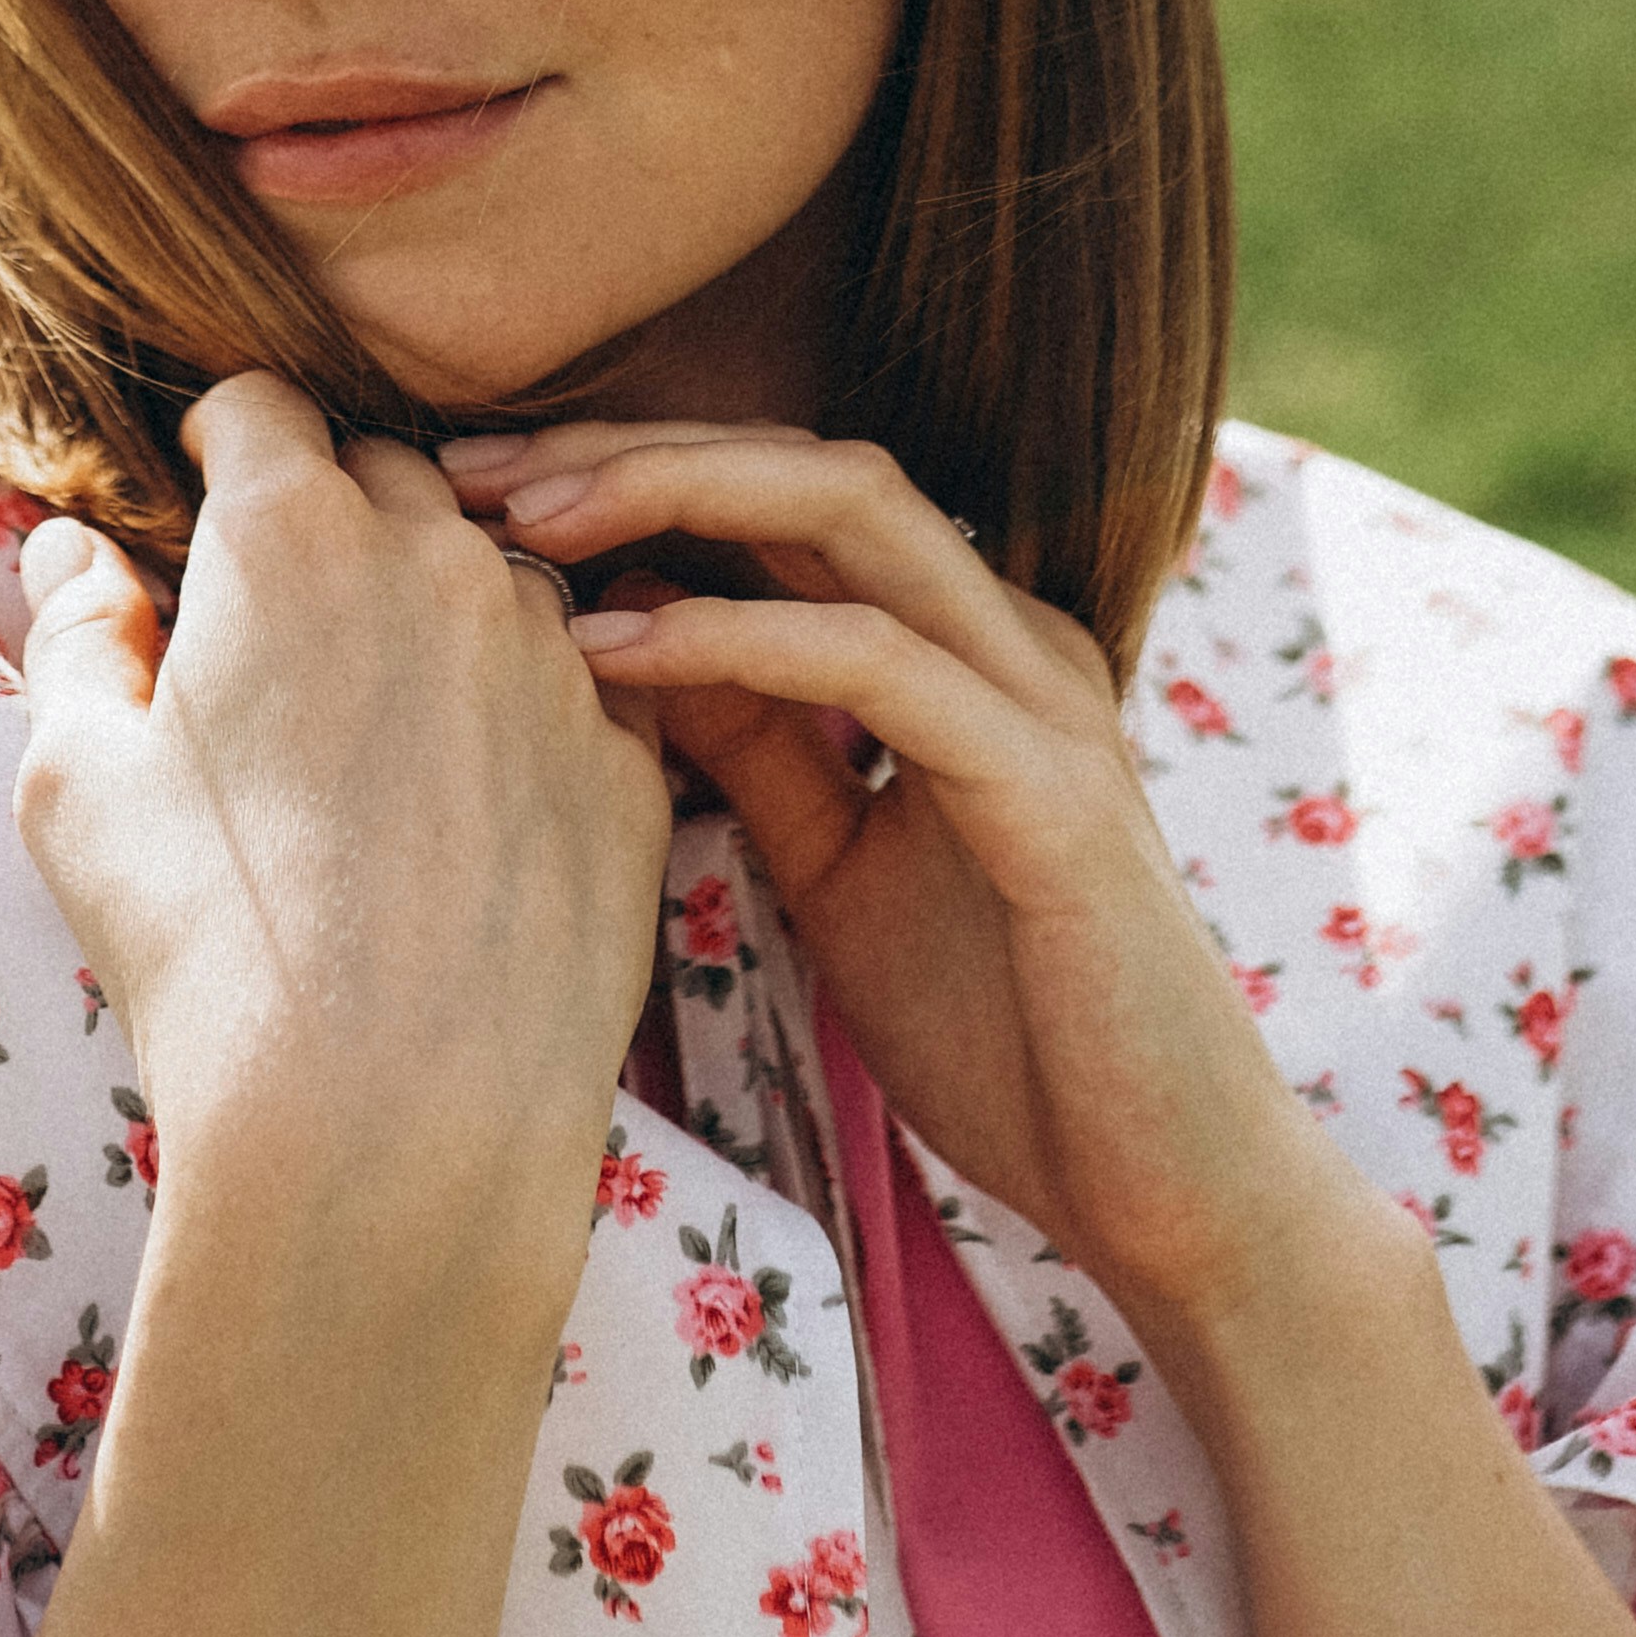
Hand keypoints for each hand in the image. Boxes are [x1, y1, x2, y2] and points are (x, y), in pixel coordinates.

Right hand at [16, 376, 675, 1284]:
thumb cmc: (204, 948)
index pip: (261, 404)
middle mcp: (444, 561)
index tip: (204, 500)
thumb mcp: (73, 782)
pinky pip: (577, 694)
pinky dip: (520, 720)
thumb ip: (70, 632)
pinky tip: (466, 820)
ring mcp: (556, 660)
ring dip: (436, 616)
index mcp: (294, 536)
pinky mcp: (631, 765)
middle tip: (281, 626)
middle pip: (388, 472)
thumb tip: (72, 551)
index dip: (223, 443)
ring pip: (496, 578)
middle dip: (331, 519)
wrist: (395, 1126)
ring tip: (378, 735)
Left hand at [438, 422, 1376, 1386]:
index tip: (481, 492)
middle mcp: (1014, 634)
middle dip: (637, 448)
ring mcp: (1042, 696)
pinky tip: (619, 646)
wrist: (1163, 1188)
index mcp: (970, 647)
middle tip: (472, 470)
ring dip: (677, 494)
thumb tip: (624, 632)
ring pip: (853, 510)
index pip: (793, 494)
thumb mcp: (837, 870)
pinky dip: (740, 634)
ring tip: (531, 520)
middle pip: (811, 463)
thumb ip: (758, 748)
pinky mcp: (1049, 786)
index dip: (637, 469)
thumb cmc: (1006, 1034)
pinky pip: (877, 662)